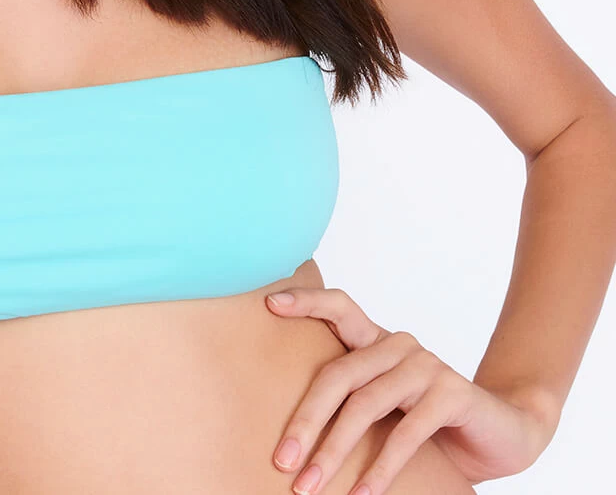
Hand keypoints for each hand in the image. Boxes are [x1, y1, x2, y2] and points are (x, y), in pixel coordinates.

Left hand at [264, 286, 554, 493]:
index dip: (306, 302)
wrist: (507, 433)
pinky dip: (381, 467)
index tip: (269, 305)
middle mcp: (398, 345)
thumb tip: (293, 444)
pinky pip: (405, 432)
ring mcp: (425, 365)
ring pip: (365, 404)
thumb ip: (353, 409)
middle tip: (282, 460)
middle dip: (305, 420)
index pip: (339, 307)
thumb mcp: (388, 412)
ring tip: (310, 486)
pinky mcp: (451, 393)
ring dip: (334, 451)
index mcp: (378, 342)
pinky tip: (363, 493)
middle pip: (338, 375)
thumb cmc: (434, 426)